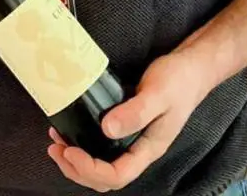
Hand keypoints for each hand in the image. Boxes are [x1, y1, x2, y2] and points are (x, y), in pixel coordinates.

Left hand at [48, 50, 210, 191]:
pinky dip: (83, 143)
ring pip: (103, 163)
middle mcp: (139, 149)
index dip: (90, 169)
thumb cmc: (178, 81)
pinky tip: (71, 129)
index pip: (117, 175)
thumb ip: (136, 112)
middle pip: (106, 177)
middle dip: (77, 169)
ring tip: (56, 143)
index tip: (70, 150)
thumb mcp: (158, 94)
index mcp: (148, 149)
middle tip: (55, 149)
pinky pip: (102, 145)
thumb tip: (107, 129)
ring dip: (77, 160)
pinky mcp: (127, 125)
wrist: (191, 69)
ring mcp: (133, 139)